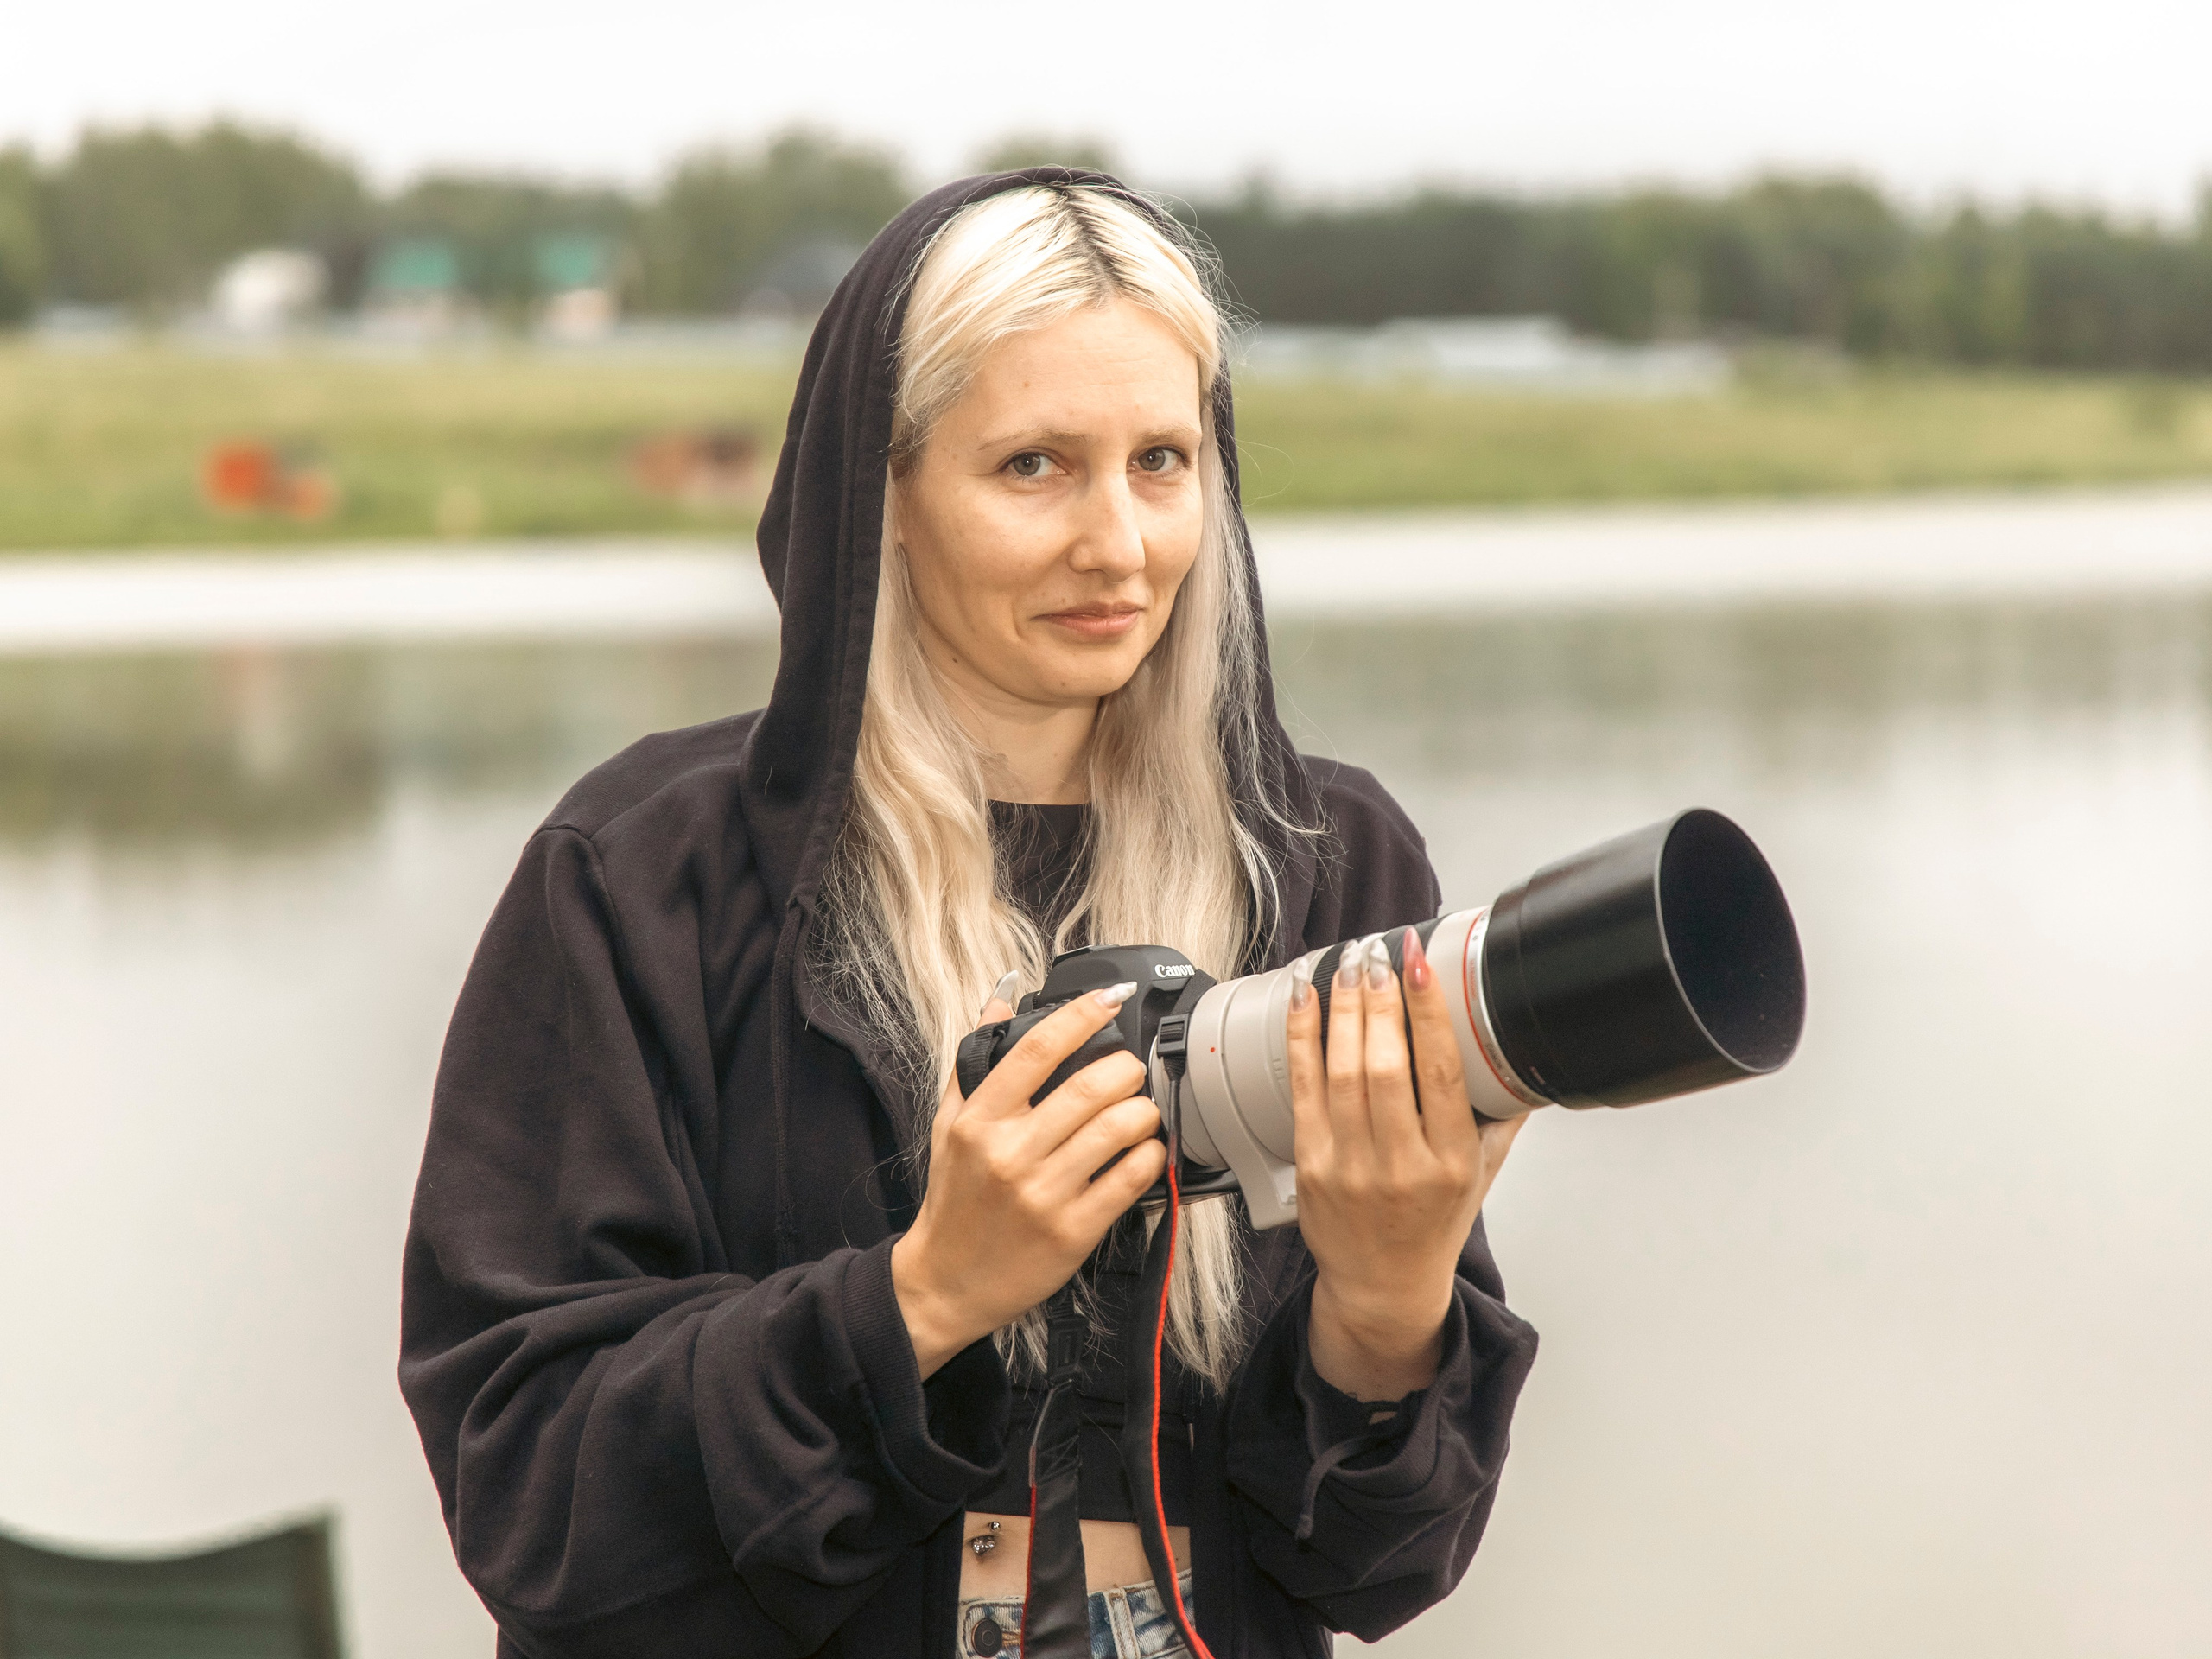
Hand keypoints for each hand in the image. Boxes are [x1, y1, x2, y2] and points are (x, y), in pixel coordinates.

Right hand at [892, 979, 1167, 1378]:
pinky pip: (1131, 1179)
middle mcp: (1010, 1153)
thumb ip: (974, 1062)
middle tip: (1131, 1070)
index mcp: (978, 1120)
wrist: (946, 1282)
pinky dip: (1149, 1155)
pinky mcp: (1073, 1231)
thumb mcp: (949, 1126)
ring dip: (1144, 1111)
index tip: (1108, 998)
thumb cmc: (954, 1200)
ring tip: (1141, 1111)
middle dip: (1127, 1068)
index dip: (1081, 1013)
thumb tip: (998, 1001)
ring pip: (1119, 1128)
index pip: (1037, 1048)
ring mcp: (1043, 1193)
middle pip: (1092, 1086)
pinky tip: (1143, 1150)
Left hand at [1287, 928, 1525, 1399]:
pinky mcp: (1312, 1166)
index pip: (1440, 1071)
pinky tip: (1305, 1000)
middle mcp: (1403, 1165)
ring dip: (1342, 1008)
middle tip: (1375, 952)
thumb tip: (1520, 1053)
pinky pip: (1303, 1089)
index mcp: (1453, 1161)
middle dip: (1378, 998)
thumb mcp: (1484, 1173)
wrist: (1383, 1285)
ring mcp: (1351, 1166)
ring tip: (1346, 964)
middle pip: (1386, 1065)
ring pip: (1343, 1072)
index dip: (1427, 1010)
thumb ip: (1501, 1114)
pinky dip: (1302, 1038)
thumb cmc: (1435, 1223)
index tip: (1418, 963)